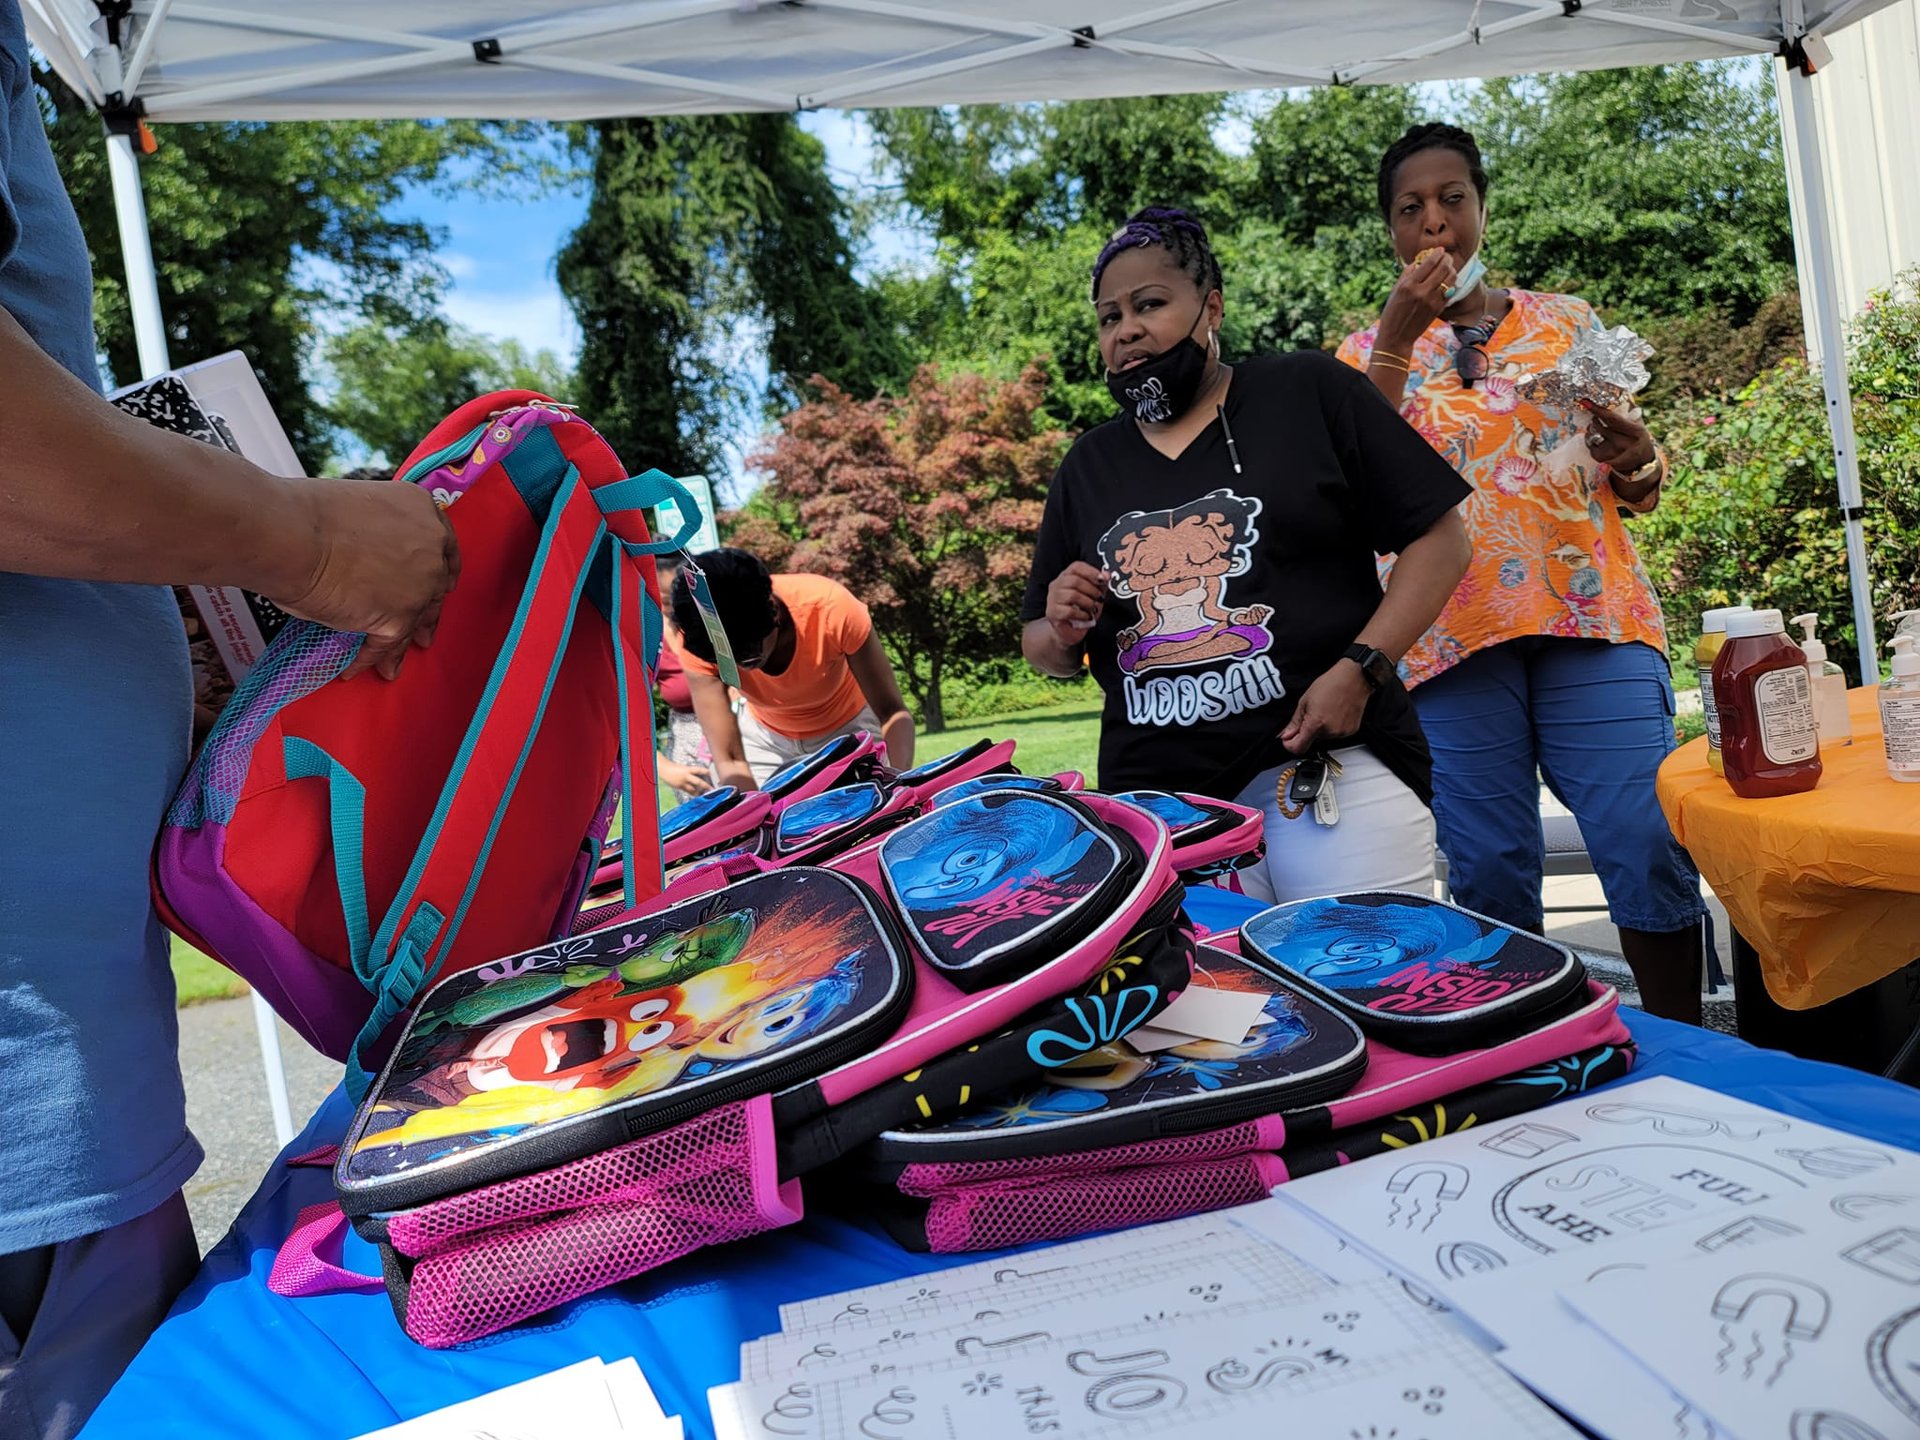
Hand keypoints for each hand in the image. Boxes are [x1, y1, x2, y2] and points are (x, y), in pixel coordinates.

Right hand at [269, 480, 459, 680]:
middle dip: (427, 612)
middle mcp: (431, 547)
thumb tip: (366, 562)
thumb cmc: (305, 516)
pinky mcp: (399, 618)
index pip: (444, 546)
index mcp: (422, 510)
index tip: (442, 585)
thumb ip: (379, 536)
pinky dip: (369, 658)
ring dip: (403, 643)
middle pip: (436, 586)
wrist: (289, 536)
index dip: (441, 569)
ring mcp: (420, 585)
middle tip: (423, 632)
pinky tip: (354, 668)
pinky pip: (387, 645)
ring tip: (390, 664)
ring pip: (415, 620)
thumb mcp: (361, 510)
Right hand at [658, 757, 712, 797]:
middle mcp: (686, 776)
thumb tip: (700, 778)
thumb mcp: (684, 768)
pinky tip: (698, 796)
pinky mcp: (680, 787)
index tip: (712, 774)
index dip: (706, 772)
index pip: (699, 770)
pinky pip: (689, 792)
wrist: (665, 770)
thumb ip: (692, 773)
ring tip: (706, 795)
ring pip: (693, 789)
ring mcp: (683, 783)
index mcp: (688, 769)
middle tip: (712, 789)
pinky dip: (694, 794)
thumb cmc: (676, 768)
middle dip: (706, 786)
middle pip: (698, 782)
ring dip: (700, 792)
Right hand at [1046, 561, 1107, 647]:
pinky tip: (1086, 617)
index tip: (1102, 580)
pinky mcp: (1052, 613)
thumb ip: (1100, 584)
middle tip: (1099, 598)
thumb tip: (1107, 574)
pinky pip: (1069, 611)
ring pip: (1072, 595)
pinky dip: (1082, 614)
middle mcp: (1056, 585)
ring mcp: (1052, 599)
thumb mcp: (1094, 595)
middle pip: (1074, 580)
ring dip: (1088, 603)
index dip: (1091, 571)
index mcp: (1066, 577)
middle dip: (1091, 590)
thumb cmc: (1081, 610)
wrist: (1069, 631)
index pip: (1076, 567)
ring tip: (1093, 609)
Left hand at [1280, 661, 1371, 754]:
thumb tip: (1286, 735)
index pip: (1298, 748)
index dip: (1290, 745)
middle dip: (1307, 730)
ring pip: (1324, 737)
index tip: (1288, 739)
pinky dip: (1332, 726)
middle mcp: (1330, 732)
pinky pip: (1336, 734)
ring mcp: (1342, 733)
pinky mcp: (1351, 731)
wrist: (1354, 678)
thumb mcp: (1305, 701)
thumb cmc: (1331, 684)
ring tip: (1326, 709)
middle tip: (1312, 712)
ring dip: (1321, 728)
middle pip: (1311, 741)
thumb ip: (1295, 722)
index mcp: (1316, 724)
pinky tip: (1335, 712)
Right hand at [1375, 247, 1456, 351]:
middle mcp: (1422, 292)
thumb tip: (1418, 262)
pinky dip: (1450, 283)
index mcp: (1409, 285)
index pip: (1429, 263)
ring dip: (1451, 270)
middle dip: (1447, 259)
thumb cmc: (1392, 313)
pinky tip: (1447, 281)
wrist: (1397, 336)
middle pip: (1443, 269)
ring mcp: (1432, 301)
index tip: (1440, 250)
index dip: (1437, 254)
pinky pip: (1449, 291)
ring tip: (1448, 268)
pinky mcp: (1438, 309)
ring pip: (1450, 279)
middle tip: (1447, 257)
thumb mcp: (1395, 291)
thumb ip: (1407, 275)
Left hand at [1579, 400, 1655, 476]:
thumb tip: (1622, 392)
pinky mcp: (1604, 460)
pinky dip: (1591, 442)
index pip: (1612, 418)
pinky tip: (1598, 442)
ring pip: (1592, 436)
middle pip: (1600, 426)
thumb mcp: (1639, 425)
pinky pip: (1590, 446)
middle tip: (1596, 417)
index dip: (1597, 409)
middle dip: (1594, 419)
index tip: (1585, 402)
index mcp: (1635, 431)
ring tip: (1597, 430)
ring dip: (1591, 430)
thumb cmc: (1638, 439)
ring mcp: (1614, 453)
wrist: (1641, 464)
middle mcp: (1624, 442)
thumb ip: (1631, 410)